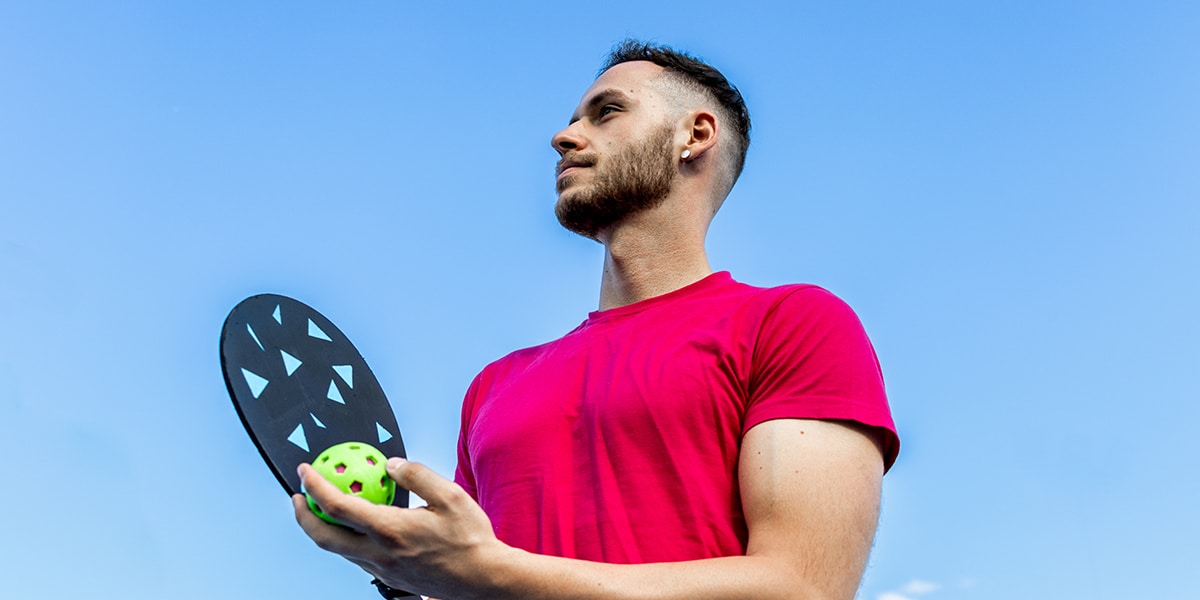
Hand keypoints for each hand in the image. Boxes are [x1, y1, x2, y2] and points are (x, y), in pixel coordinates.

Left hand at [293, 457, 511, 597]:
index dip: (315, 486)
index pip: (337, 506)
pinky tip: (358, 528)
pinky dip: (346, 540)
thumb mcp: (450, 496)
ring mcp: (382, 570)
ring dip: (323, 529)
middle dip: (303, 516)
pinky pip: (357, 558)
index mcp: (389, 530)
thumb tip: (390, 464)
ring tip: (324, 509)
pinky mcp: (390, 579)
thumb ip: (417, 475)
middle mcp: (379, 554)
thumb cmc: (471, 539)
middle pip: (323, 537)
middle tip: (299, 496)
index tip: (306, 471)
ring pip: (339, 551)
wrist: (483, 580)